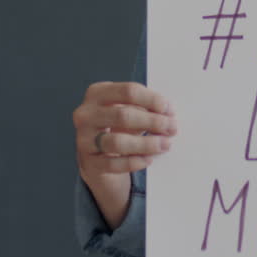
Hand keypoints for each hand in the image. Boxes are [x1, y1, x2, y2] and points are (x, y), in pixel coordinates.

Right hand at [72, 82, 176, 228]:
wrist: (96, 151)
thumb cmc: (117, 124)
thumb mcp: (128, 109)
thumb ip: (146, 108)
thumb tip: (169, 114)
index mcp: (97, 93)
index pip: (128, 91)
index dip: (151, 100)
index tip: (168, 109)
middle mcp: (86, 114)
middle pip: (123, 115)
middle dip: (152, 122)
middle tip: (171, 128)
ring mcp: (84, 139)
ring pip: (117, 142)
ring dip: (146, 144)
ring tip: (165, 144)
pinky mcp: (89, 162)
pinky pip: (114, 164)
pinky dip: (134, 162)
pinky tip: (149, 159)